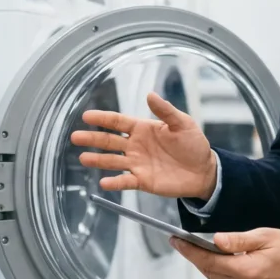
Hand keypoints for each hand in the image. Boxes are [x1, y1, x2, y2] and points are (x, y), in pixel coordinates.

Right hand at [70, 92, 217, 198]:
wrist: (203, 170)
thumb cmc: (193, 144)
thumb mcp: (183, 123)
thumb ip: (166, 111)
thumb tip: (150, 95)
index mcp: (143, 129)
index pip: (118, 122)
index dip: (103, 119)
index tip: (86, 116)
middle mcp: (136, 146)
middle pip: (110, 141)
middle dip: (93, 138)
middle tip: (76, 137)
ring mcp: (137, 164)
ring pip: (113, 161)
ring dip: (98, 160)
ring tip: (83, 158)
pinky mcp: (142, 180)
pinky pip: (125, 181)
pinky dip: (115, 183)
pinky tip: (104, 182)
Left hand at [171, 229, 279, 278]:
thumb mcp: (265, 236)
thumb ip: (238, 240)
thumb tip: (215, 240)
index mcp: (248, 271)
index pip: (209, 261)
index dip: (190, 251)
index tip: (177, 241)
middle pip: (209, 272)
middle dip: (195, 257)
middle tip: (183, 242)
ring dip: (206, 265)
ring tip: (197, 249)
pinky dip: (218, 273)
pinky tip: (217, 261)